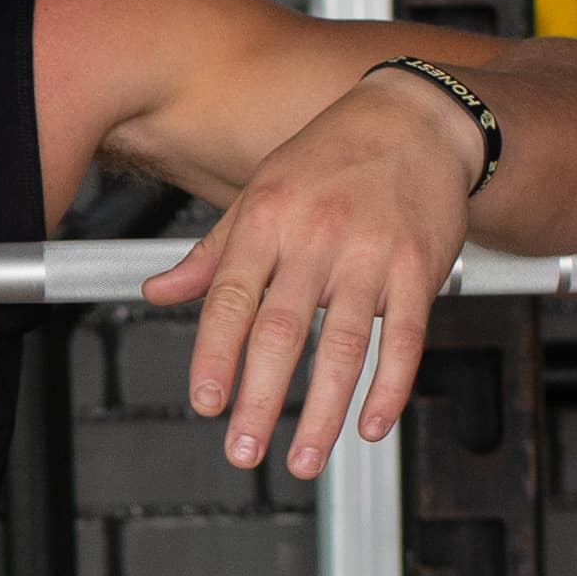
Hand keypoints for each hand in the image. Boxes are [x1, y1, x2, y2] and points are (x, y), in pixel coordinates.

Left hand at [143, 72, 490, 476]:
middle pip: (282, 331)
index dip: (215, 357)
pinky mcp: (420, 269)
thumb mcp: (258, 192)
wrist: (416, 118)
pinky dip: (389, 388)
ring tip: (304, 457)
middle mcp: (316, 238)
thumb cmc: (330, 159)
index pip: (230, 299)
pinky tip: (371, 424)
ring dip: (324, 411)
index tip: (206, 404)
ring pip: (345, 345)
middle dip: (260, 400)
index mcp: (266, 220)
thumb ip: (211, 253)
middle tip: (244, 450)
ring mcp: (372, 255)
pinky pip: (405, 338)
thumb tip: (157, 292)